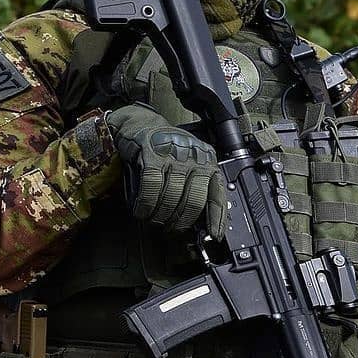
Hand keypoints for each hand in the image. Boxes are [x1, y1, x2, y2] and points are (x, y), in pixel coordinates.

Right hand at [106, 102, 227, 239]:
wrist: (140, 123)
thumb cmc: (165, 146)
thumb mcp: (188, 162)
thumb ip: (196, 184)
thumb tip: (200, 217)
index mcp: (207, 161)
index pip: (217, 195)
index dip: (216, 218)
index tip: (214, 235)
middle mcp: (194, 158)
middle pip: (193, 201)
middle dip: (181, 221)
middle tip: (171, 228)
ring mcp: (173, 156)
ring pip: (171, 197)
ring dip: (161, 216)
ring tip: (154, 220)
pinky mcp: (152, 155)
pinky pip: (151, 188)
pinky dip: (145, 204)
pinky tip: (141, 210)